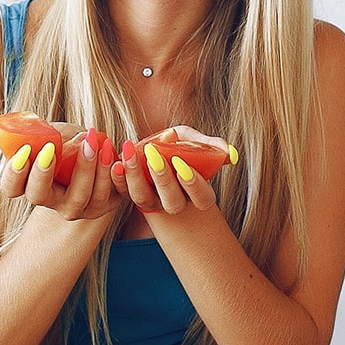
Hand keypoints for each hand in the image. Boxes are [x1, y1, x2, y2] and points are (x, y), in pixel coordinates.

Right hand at [0, 124, 117, 220]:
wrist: (100, 159)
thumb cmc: (70, 145)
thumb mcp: (53, 136)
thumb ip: (39, 131)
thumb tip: (20, 126)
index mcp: (31, 184)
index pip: (11, 188)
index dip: (14, 173)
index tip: (24, 149)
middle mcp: (52, 201)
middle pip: (39, 196)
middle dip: (42, 173)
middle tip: (50, 148)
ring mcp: (78, 207)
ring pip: (79, 196)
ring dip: (85, 167)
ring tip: (93, 140)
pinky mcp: (105, 204)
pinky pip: (108, 195)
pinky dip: (112, 176)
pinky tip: (115, 157)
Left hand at [112, 124, 230, 216]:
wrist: (153, 151)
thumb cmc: (179, 146)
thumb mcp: (195, 141)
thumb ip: (210, 145)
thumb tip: (229, 153)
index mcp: (196, 194)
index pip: (201, 198)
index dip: (193, 184)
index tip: (182, 164)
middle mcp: (174, 202)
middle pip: (172, 202)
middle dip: (163, 180)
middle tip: (154, 156)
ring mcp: (151, 200)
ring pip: (143, 199)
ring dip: (136, 177)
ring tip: (131, 153)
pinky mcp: (129, 193)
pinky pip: (122, 192)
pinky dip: (117, 180)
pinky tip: (116, 164)